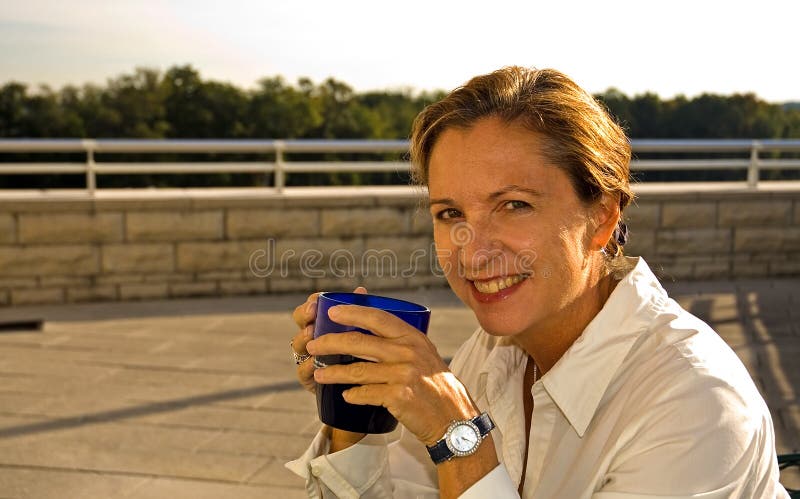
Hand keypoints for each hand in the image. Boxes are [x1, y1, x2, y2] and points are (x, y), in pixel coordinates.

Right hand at [290, 287, 366, 392]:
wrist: (367, 387)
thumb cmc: (363, 354)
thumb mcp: (364, 332)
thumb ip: (360, 312)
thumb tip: (361, 291)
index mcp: (325, 322)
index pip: (312, 306)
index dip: (312, 302)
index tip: (317, 301)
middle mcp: (314, 337)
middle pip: (301, 322)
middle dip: (304, 316)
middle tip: (312, 313)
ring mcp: (309, 357)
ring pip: (299, 344)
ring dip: (303, 338)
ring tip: (311, 333)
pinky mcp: (310, 379)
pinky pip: (303, 371)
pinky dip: (307, 366)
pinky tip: (314, 362)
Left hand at [306, 304, 479, 445]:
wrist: (454, 419)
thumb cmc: (437, 386)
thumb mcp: (425, 355)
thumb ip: (402, 343)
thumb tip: (369, 332)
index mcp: (413, 337)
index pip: (377, 318)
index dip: (352, 312)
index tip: (332, 312)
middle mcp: (408, 352)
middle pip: (360, 342)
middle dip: (331, 342)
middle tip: (313, 345)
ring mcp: (403, 375)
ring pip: (357, 370)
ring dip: (333, 372)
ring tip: (319, 374)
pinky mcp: (398, 397)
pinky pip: (365, 393)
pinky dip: (352, 394)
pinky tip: (345, 395)